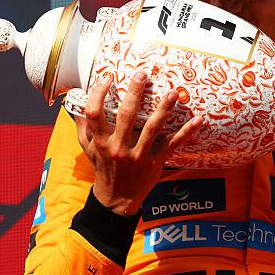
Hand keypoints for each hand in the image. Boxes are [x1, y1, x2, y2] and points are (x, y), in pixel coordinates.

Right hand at [75, 70, 202, 215]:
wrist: (116, 199)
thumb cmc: (102, 167)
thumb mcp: (88, 149)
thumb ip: (83, 126)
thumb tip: (75, 103)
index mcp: (100, 141)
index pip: (94, 113)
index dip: (98, 93)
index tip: (108, 78)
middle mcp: (118, 147)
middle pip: (126, 116)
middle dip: (134, 93)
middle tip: (142, 74)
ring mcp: (138, 156)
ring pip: (152, 129)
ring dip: (163, 109)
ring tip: (172, 93)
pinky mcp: (155, 163)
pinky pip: (172, 145)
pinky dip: (186, 132)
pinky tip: (198, 120)